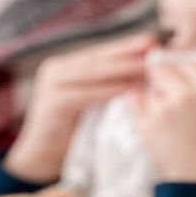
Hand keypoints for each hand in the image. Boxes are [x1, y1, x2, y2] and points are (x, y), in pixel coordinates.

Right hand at [5, 35, 151, 180]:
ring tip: (145, 66)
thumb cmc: (75, 128)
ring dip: (121, 69)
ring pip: (91, 73)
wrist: (45, 155)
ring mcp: (50, 86)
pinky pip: (84, 95)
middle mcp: (55, 70)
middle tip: (150, 46)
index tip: (150, 40)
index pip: (99, 52)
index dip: (124, 46)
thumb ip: (107, 85)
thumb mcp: (91, 101)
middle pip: (97, 59)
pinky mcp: (51, 104)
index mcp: (65, 66)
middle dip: (125, 52)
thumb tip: (144, 70)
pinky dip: (107, 91)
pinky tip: (127, 90)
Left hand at [129, 59, 195, 186]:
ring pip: (149, 89)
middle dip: (163, 80)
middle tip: (166, 95)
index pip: (191, 64)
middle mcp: (191, 91)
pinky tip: (147, 117)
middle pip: (165, 71)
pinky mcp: (148, 124)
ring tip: (166, 120)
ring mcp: (167, 106)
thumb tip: (191, 79)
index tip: (181, 82)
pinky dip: (137, 106)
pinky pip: (133, 103)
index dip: (184, 73)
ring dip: (152, 98)